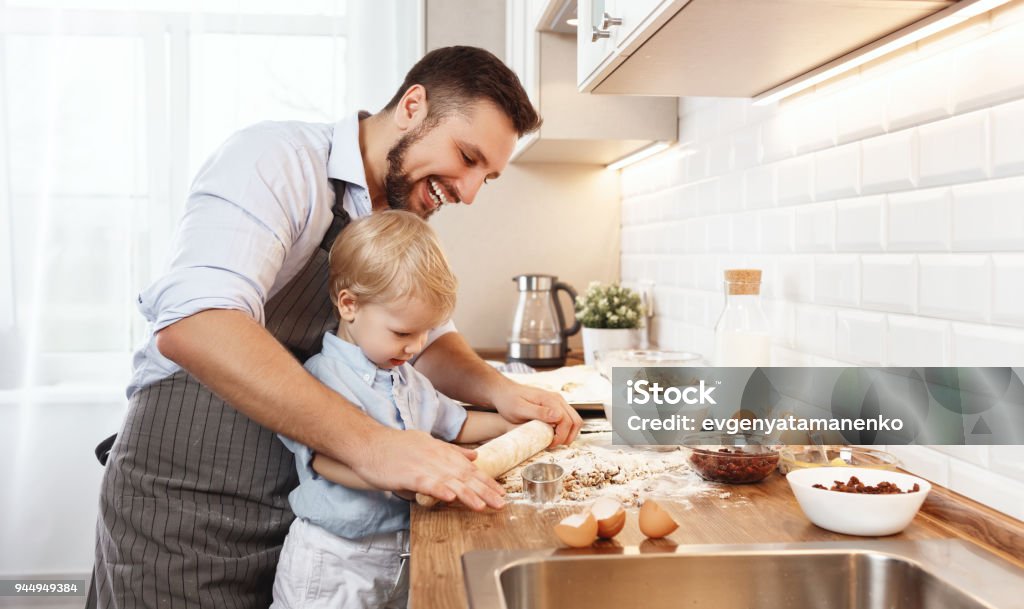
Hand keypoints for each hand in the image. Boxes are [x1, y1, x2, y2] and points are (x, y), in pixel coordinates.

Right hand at [351, 427, 505, 510]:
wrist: (368, 442)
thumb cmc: (396, 445)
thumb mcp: (428, 443)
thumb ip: (452, 451)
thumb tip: (475, 455)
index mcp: (442, 451)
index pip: (469, 468)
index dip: (487, 480)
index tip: (501, 492)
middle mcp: (437, 457)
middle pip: (465, 475)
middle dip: (485, 490)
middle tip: (501, 503)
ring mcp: (423, 465)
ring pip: (450, 480)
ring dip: (467, 493)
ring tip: (483, 505)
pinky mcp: (408, 474)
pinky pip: (427, 483)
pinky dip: (439, 489)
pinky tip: (450, 497)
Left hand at [492, 380, 582, 446]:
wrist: (503, 392)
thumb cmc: (508, 401)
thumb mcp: (520, 409)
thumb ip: (539, 412)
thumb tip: (558, 416)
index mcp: (550, 399)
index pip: (567, 421)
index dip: (561, 436)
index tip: (550, 444)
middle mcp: (557, 399)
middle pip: (575, 421)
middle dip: (568, 437)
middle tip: (553, 445)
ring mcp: (557, 402)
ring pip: (574, 420)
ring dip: (568, 434)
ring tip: (554, 441)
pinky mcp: (555, 406)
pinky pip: (568, 419)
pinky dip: (565, 429)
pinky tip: (553, 434)